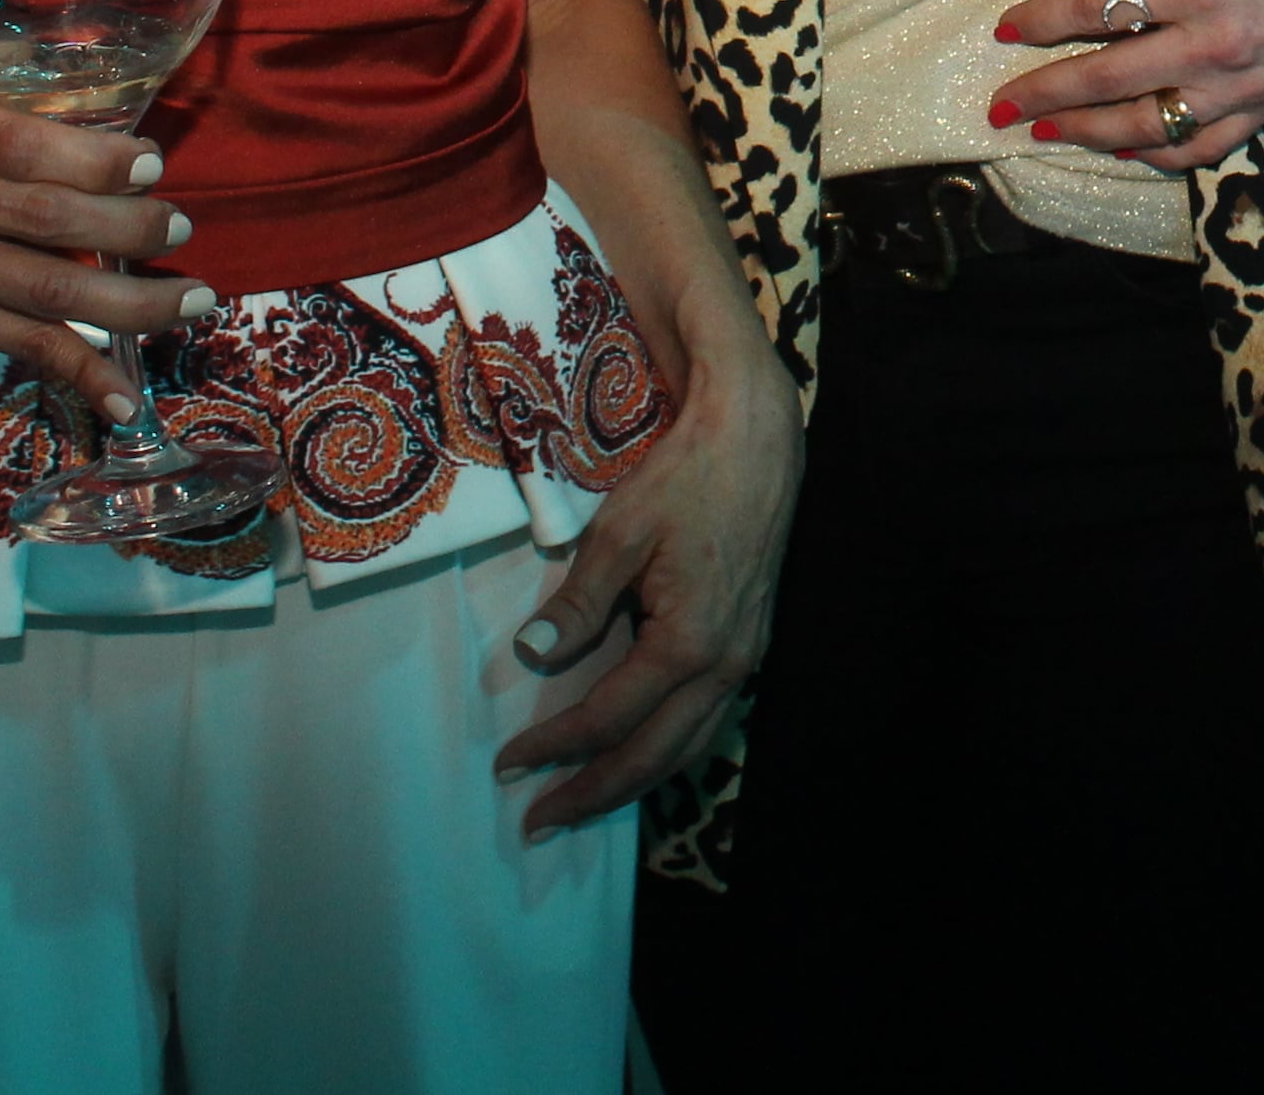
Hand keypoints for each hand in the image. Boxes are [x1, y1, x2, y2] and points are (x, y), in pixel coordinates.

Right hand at [0, 64, 205, 412]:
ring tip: (192, 300)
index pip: (20, 145)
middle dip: (127, 229)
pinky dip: (81, 373)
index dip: (96, 163)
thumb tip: (143, 165)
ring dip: (130, 305)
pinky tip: (127, 398)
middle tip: (180, 227)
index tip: (154, 170)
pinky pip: (19, 344)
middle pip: (39, 219)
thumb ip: (30, 113)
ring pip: (41, 292)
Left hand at [494, 366, 801, 832]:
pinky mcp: (750, 646)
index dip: (554, 746)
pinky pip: (707, 721)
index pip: (608, 718)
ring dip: (633, 783)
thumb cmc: (685, 480)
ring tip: (583, 804)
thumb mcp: (619, 534)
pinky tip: (640, 756)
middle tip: (539, 822)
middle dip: (594, 793)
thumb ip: (578, 604)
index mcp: (688, 642)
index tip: (507, 764)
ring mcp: (745, 659)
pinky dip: (668, 752)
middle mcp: (725, 666)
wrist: (757, 442)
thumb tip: (530, 656)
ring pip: (689, 748)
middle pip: (655, 756)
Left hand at [989, 0, 1263, 170]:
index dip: (1040, 21)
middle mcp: (1214, 41)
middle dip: (1044, 92)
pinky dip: (1156, 152)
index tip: (1004, 29)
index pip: (1096, 10)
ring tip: (1043, 131)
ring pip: (1146, 124)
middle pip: (1107, 77)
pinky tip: (1122, 146)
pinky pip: (1200, 146)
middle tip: (999, 105)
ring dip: (1086, 132)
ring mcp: (1241, 83)